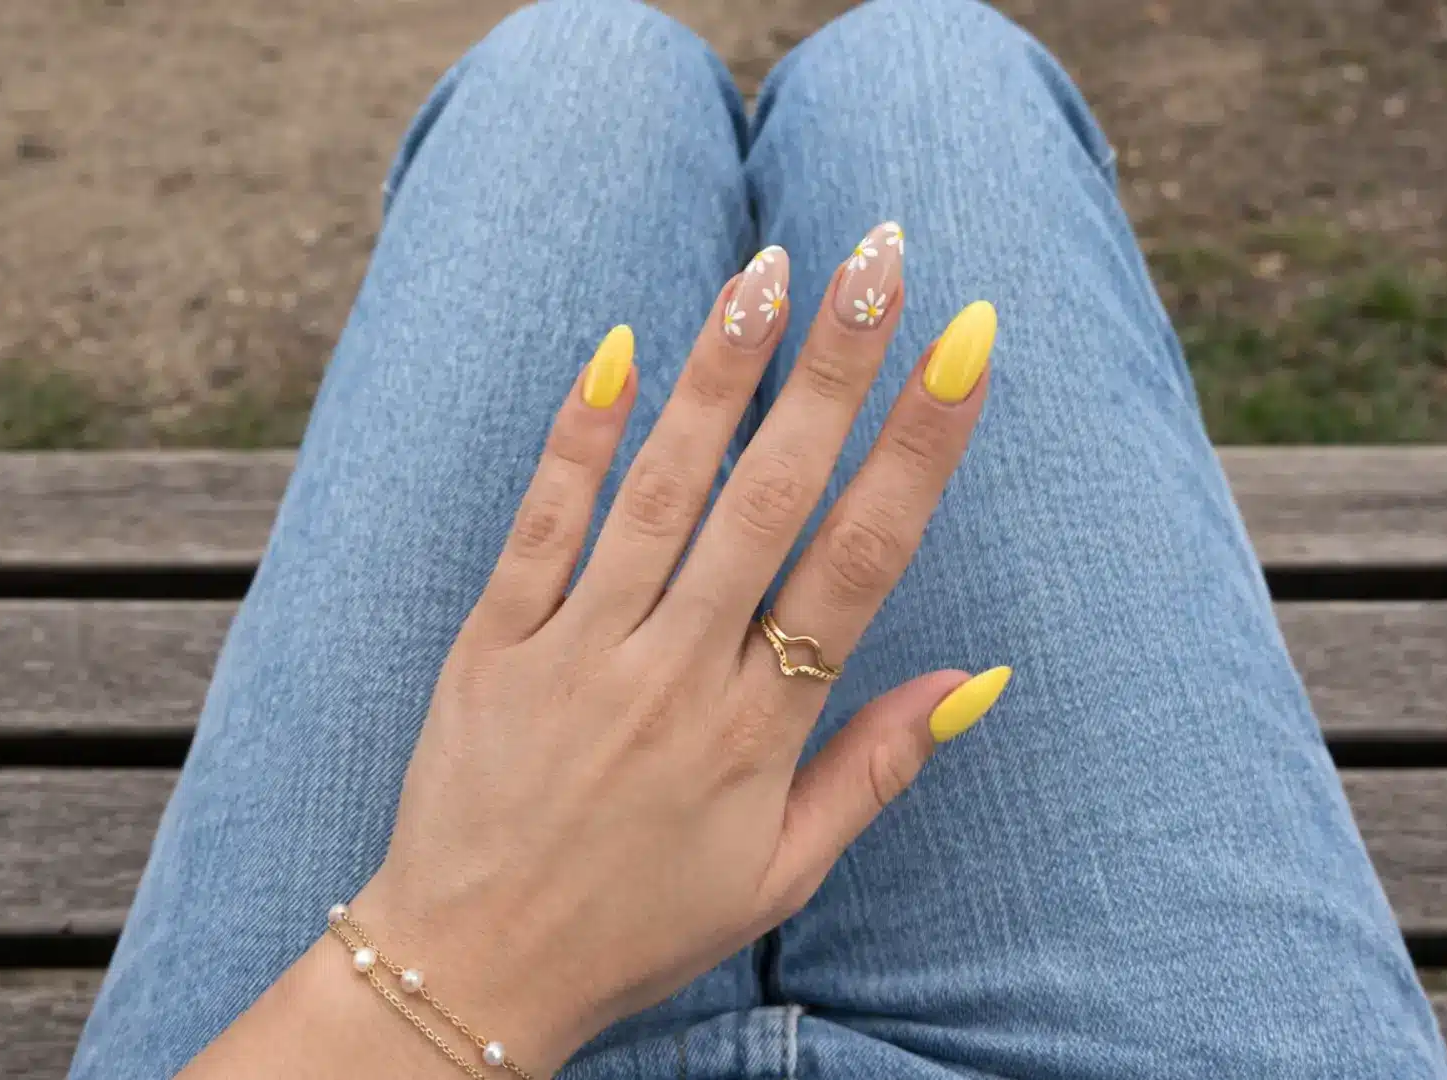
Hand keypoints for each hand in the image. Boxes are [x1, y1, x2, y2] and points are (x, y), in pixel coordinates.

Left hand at [353, 231, 1007, 1074]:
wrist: (471, 968)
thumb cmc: (638, 924)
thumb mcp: (779, 874)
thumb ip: (874, 769)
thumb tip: (975, 678)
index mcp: (759, 728)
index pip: (861, 561)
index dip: (917, 448)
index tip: (964, 349)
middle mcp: (676, 672)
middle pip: (771, 497)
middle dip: (835, 370)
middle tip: (882, 259)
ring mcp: (581, 649)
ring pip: (663, 490)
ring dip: (722, 374)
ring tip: (773, 271)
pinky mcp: (495, 640)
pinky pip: (542, 521)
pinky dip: (580, 437)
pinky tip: (618, 350)